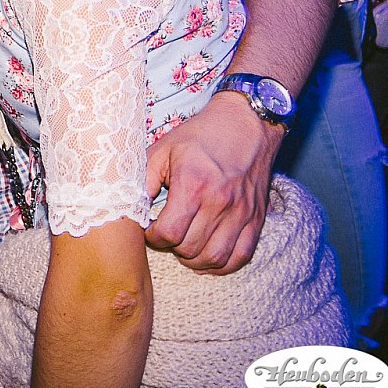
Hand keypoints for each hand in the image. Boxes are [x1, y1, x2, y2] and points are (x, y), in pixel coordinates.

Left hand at [144, 91, 279, 272]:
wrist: (246, 123)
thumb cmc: (200, 135)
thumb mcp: (162, 149)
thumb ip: (143, 179)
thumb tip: (130, 205)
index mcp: (192, 185)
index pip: (168, 233)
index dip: (153, 238)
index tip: (149, 230)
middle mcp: (219, 202)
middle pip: (190, 248)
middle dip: (172, 248)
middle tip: (166, 237)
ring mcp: (241, 213)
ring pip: (215, 258)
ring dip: (194, 261)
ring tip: (183, 249)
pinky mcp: (256, 218)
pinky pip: (241, 256)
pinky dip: (223, 265)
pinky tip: (207, 257)